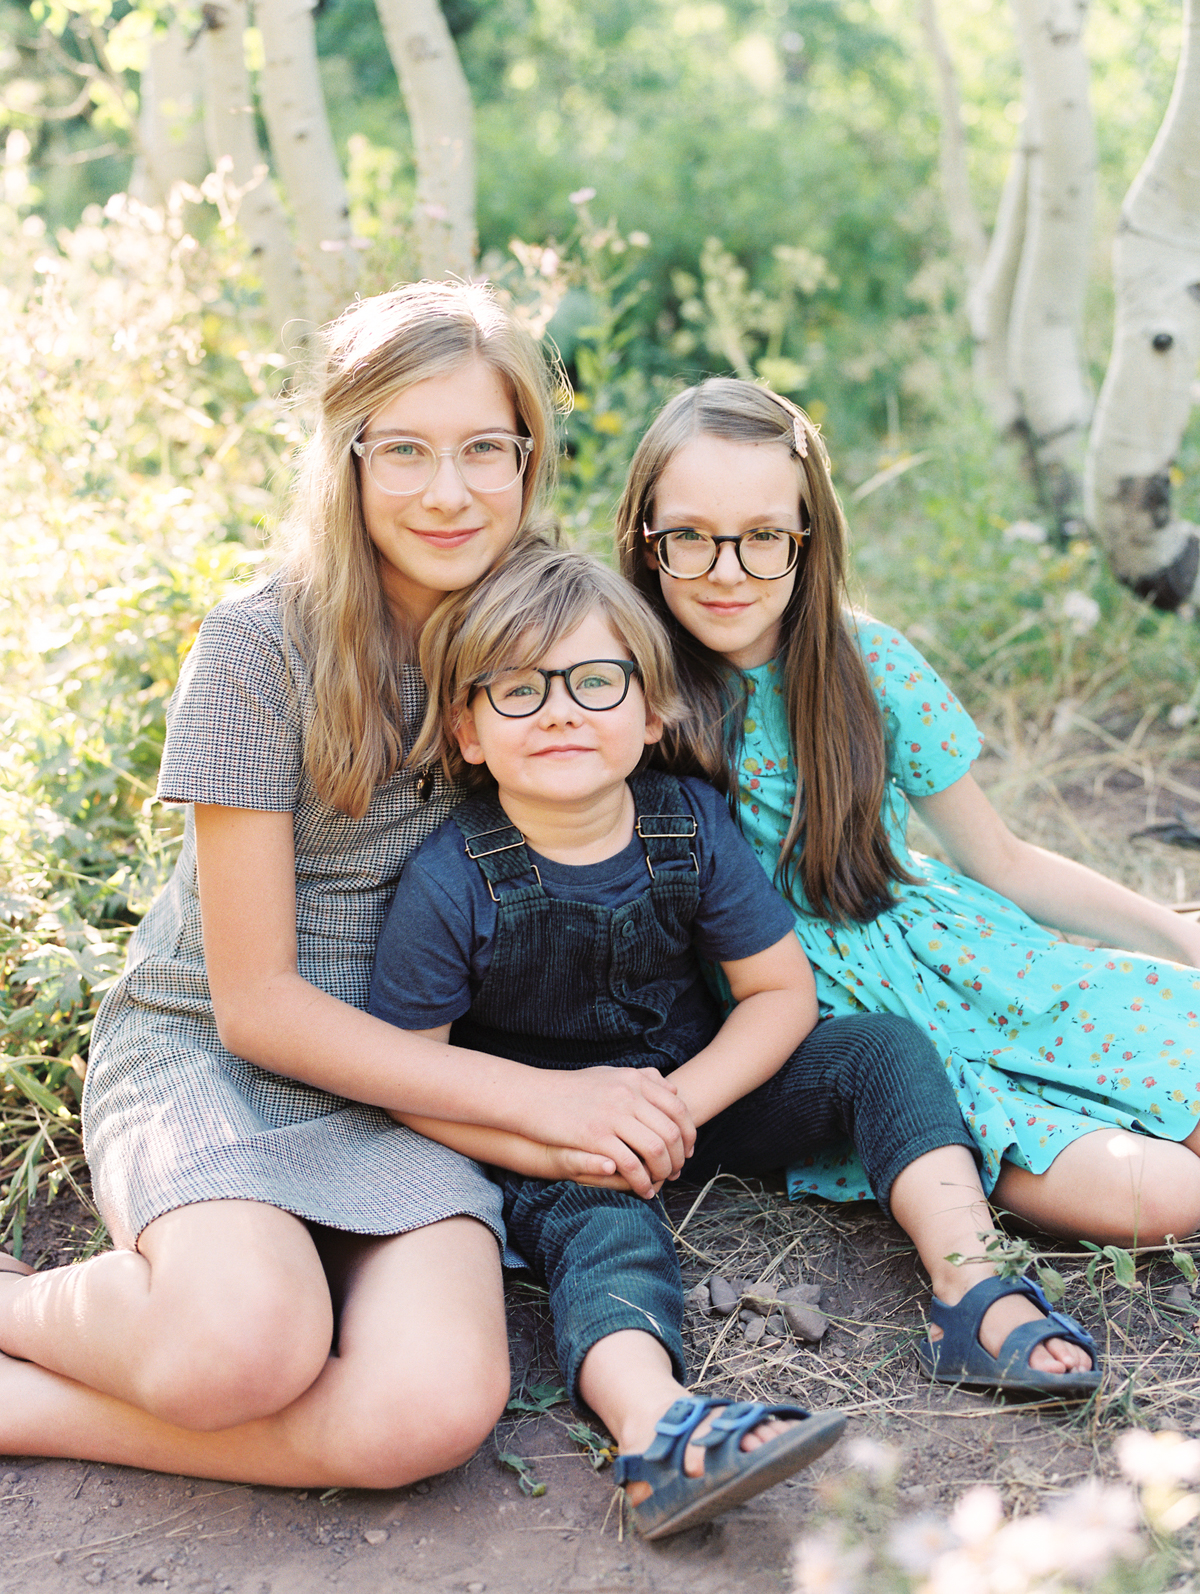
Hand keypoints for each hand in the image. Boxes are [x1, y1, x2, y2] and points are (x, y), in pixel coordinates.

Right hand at [524, 1066, 694, 1198]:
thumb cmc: (571, 1089)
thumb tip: (672, 1090)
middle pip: (672, 1131)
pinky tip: (641, 1189)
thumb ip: (642, 1081)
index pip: (678, 1108)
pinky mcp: (596, 1135)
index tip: (688, 1149)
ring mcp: (613, 1114)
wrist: (533, 1096)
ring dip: (663, 1171)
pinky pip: (630, 1163)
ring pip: (656, 1149)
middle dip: (679, 1156)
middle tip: (677, 1171)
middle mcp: (629, 1094)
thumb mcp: (610, 1075)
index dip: (689, 1132)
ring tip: (660, 1183)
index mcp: (634, 1080)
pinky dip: (641, 1181)